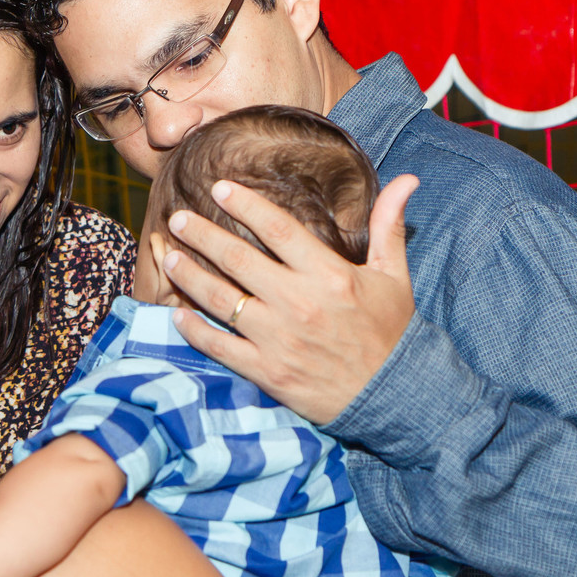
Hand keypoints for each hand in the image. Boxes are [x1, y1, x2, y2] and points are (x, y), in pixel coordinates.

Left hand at [163, 174, 418, 423]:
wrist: (395, 397)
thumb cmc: (391, 332)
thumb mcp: (395, 276)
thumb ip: (390, 226)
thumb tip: (407, 179)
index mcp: (329, 274)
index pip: (278, 229)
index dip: (246, 204)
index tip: (220, 187)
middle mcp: (299, 303)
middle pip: (238, 259)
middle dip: (202, 234)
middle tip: (178, 218)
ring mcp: (279, 339)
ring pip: (220, 300)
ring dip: (189, 275)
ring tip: (169, 255)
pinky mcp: (267, 372)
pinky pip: (220, 346)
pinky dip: (194, 330)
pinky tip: (177, 313)